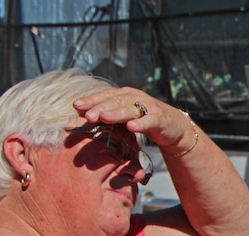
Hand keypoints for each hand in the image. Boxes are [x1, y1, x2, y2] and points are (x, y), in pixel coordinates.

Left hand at [73, 87, 192, 148]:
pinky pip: (149, 120)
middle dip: (100, 107)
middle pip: (115, 101)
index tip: (76, 106)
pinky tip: (132, 127)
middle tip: (88, 116)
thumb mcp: (124, 116)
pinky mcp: (160, 118)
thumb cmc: (143, 120)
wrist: (172, 125)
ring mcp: (148, 107)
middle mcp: (135, 98)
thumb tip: (82, 118)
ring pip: (130, 109)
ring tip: (104, 118)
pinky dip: (141, 123)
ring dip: (117, 113)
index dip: (91, 100)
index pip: (105, 96)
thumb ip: (107, 115)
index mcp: (124, 96)